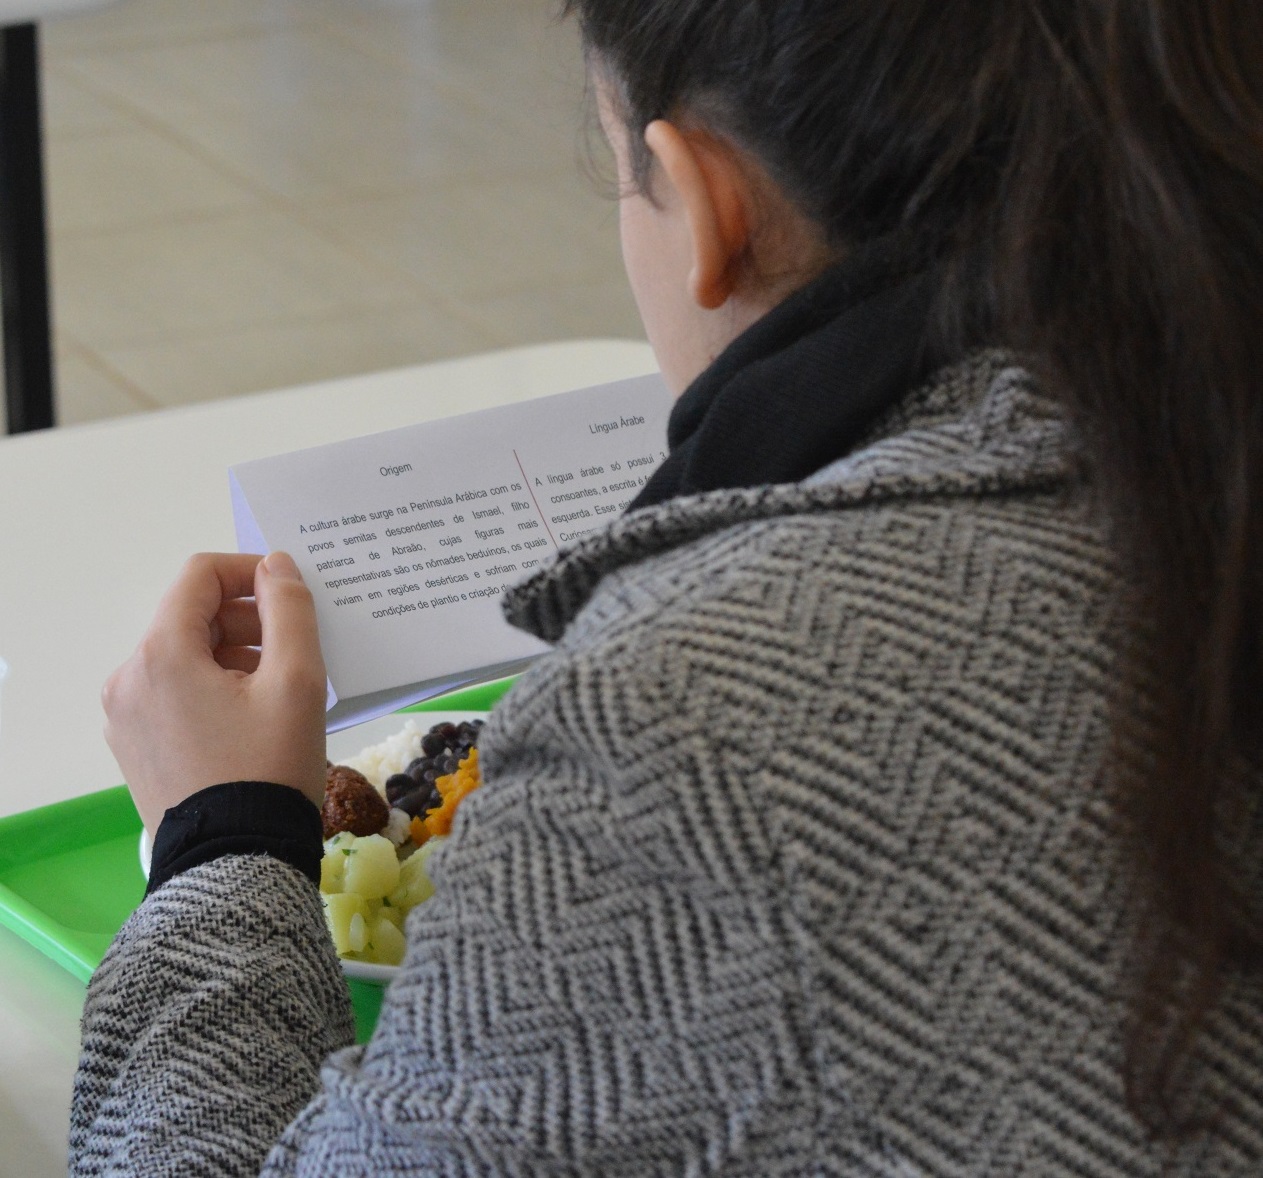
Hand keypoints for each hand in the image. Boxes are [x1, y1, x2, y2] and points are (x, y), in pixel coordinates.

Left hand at [103, 552, 327, 833]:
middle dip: (247, 622)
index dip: (250, 571)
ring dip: (233, 657)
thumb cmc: (269, 767)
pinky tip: (250, 722)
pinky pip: (172, 695)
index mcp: (161, 654)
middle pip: (191, 617)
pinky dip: (211, 690)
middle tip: (297, 652)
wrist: (235, 863)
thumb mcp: (296, 682)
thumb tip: (277, 565)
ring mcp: (125, 717)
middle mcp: (128, 678)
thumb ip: (290, 611)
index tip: (291, 594)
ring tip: (279, 693)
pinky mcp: (133, 748)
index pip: (200, 576)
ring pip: (183, 657)